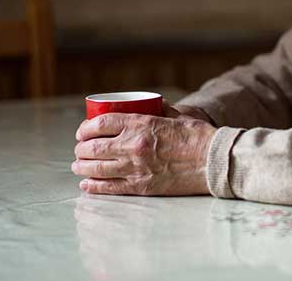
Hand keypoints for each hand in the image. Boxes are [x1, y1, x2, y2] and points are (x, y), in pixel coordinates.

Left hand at [72, 105, 217, 195]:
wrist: (213, 161)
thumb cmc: (198, 136)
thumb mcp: (177, 116)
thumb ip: (160, 110)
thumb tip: (151, 104)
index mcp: (141, 124)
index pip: (101, 124)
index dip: (86, 128)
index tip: (83, 132)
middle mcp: (133, 145)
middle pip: (94, 147)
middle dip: (81, 148)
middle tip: (80, 149)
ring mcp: (136, 168)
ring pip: (97, 168)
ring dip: (83, 166)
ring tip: (78, 165)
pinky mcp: (141, 186)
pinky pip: (110, 187)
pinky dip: (94, 186)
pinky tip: (86, 184)